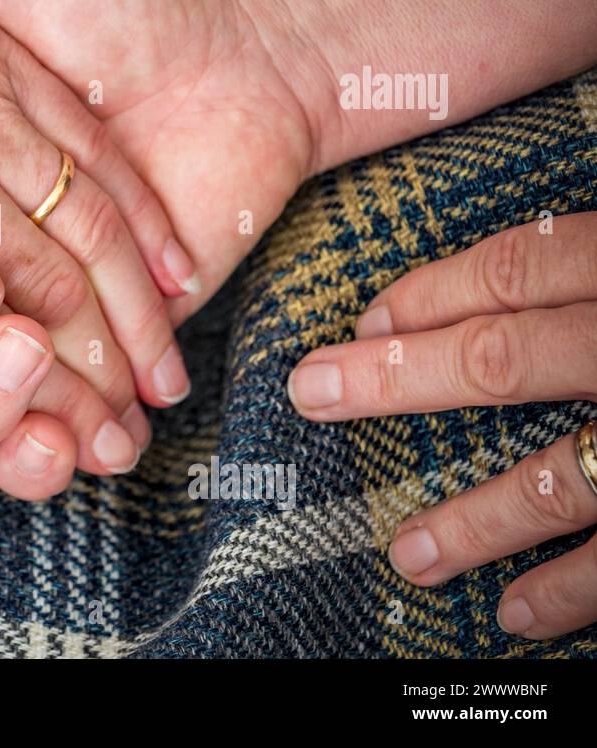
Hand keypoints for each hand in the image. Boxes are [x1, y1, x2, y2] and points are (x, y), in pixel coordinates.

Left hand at [0, 0, 187, 497]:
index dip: (46, 414)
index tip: (79, 448)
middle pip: (51, 293)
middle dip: (103, 376)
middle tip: (130, 430)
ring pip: (87, 227)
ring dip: (138, 312)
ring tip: (160, 377)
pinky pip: (90, 151)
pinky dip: (144, 221)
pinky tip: (172, 275)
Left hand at [287, 213, 596, 637]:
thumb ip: (580, 267)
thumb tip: (501, 283)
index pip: (511, 271)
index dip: (425, 297)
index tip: (359, 324)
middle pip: (501, 359)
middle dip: (393, 380)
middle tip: (309, 393)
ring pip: (558, 476)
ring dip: (471, 521)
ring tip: (403, 556)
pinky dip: (569, 588)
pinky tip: (511, 613)